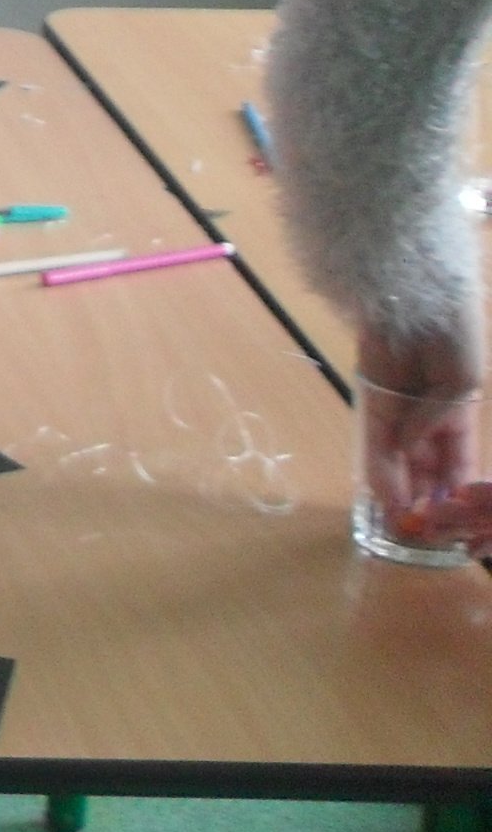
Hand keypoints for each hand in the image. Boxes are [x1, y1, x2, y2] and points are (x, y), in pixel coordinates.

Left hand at [358, 317, 487, 521]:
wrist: (416, 299)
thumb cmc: (452, 338)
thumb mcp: (460, 384)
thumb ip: (435, 420)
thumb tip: (408, 450)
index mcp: (459, 418)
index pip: (459, 467)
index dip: (456, 494)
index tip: (457, 524)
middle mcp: (428, 422)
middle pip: (426, 471)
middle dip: (425, 501)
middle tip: (422, 532)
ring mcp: (398, 415)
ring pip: (400, 463)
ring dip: (400, 492)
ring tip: (402, 523)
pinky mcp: (371, 402)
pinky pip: (376, 441)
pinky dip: (380, 467)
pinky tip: (386, 494)